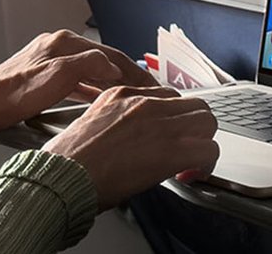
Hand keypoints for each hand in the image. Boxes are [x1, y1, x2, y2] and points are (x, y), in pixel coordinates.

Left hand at [0, 29, 156, 134]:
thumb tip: (112, 65)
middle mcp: (55, 46)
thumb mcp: (58, 78)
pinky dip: (90, 86)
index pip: (109, 54)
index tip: (150, 84)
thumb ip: (89, 66)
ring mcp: (47, 60)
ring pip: (88, 69)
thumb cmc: (12, 95)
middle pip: (100, 59)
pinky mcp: (39, 75)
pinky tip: (95, 96)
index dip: (133, 69)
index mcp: (63, 43)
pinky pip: (75, 78)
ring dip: (109, 80)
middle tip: (145, 89)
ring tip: (127, 93)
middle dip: (125, 73)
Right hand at [42, 86, 218, 209]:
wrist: (64, 176)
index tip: (169, 135)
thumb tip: (133, 136)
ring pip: (207, 121)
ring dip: (203, 142)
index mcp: (122, 94)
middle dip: (195, 128)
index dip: (173, 119)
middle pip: (193, 104)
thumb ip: (116, 121)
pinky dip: (205, 164)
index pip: (167, 96)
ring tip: (190, 162)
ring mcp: (159, 123)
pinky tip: (191, 175)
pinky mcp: (170, 149)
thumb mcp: (90, 123)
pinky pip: (207, 150)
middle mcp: (143, 103)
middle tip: (186, 148)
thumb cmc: (69, 160)